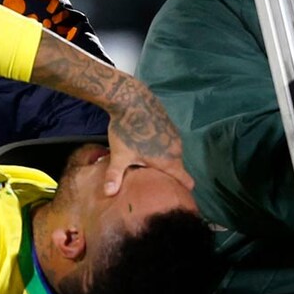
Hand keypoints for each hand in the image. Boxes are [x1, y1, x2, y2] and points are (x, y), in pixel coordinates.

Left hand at [102, 81, 194, 195]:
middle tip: (152, 180)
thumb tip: (108, 194)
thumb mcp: (119, 155)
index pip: (185, 180)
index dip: (182, 189)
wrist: (131, 99)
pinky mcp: (169, 124)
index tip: (176, 194)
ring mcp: (174, 135)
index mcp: (169, 161)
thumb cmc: (126, 130)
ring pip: (172, 153)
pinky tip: (147, 145)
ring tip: (148, 163)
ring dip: (163, 158)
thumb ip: (115, 176)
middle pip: (176, 168)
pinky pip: (168, 141)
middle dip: (167, 174)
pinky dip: (161, 145)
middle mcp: (176, 149)